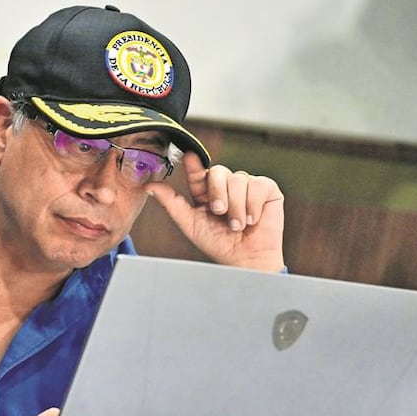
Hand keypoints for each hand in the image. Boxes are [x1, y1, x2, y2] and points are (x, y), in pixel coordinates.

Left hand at [146, 152, 284, 270]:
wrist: (245, 259)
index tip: (188, 156)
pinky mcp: (267, 189)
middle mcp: (226, 185)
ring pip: (238, 179)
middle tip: (220, 212)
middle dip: (218, 193)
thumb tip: (149, 185)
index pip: (198, 172)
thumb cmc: (218, 243)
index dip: (193, 163)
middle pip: (218, 171)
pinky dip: (253, 206)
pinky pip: (258, 185)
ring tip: (237, 225)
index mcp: (206, 192)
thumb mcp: (189, 223)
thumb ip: (170, 203)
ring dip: (236, 207)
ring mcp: (247, 185)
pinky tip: (252, 219)